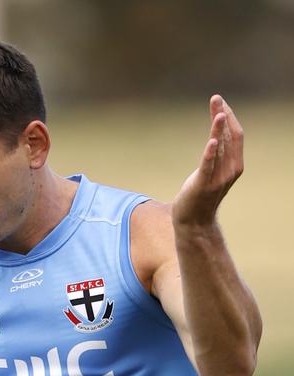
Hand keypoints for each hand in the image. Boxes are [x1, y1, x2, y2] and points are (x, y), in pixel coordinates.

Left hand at [172, 95, 243, 228]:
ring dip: (217, 128)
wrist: (194, 223)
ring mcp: (217, 179)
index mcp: (235, 166)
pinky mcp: (202, 186)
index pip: (236, 135)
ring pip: (220, 148)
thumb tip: (216, 134)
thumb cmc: (201, 195)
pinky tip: (211, 141)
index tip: (219, 102)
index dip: (229, 117)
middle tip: (216, 98)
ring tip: (216, 110)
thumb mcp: (213, 171)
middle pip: (229, 137)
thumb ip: (218, 155)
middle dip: (223, 116)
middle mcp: (230, 171)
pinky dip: (210, 154)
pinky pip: (207, 167)